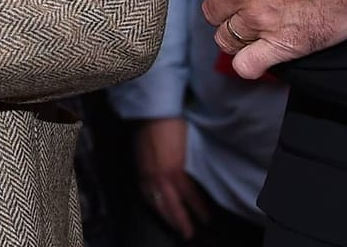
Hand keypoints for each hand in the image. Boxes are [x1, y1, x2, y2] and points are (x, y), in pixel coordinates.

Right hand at [135, 117, 208, 238]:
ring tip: (174, 227)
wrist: (152, 112)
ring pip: (157, 203)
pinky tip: (156, 209)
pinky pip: (145, 194)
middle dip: (181, 222)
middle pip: (172, 206)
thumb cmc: (175, 124)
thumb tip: (198, 180)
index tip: (207, 220)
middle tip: (188, 234)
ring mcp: (148, 175)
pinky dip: (152, 204)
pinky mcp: (139, 171)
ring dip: (166, 217)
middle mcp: (161, 177)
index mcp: (176, 170)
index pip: (190, 196)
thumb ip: (192, 165)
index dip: (199, 209)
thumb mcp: (190, 146)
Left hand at [196, 0, 346, 79]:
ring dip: (238, 38)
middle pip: (213, 11)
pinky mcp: (283, 43)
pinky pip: (248, 65)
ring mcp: (259, 17)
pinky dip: (252, 64)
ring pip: (226, 39)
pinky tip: (264, 56)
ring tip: (255, 36)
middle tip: (246, 13)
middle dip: (227, 13)